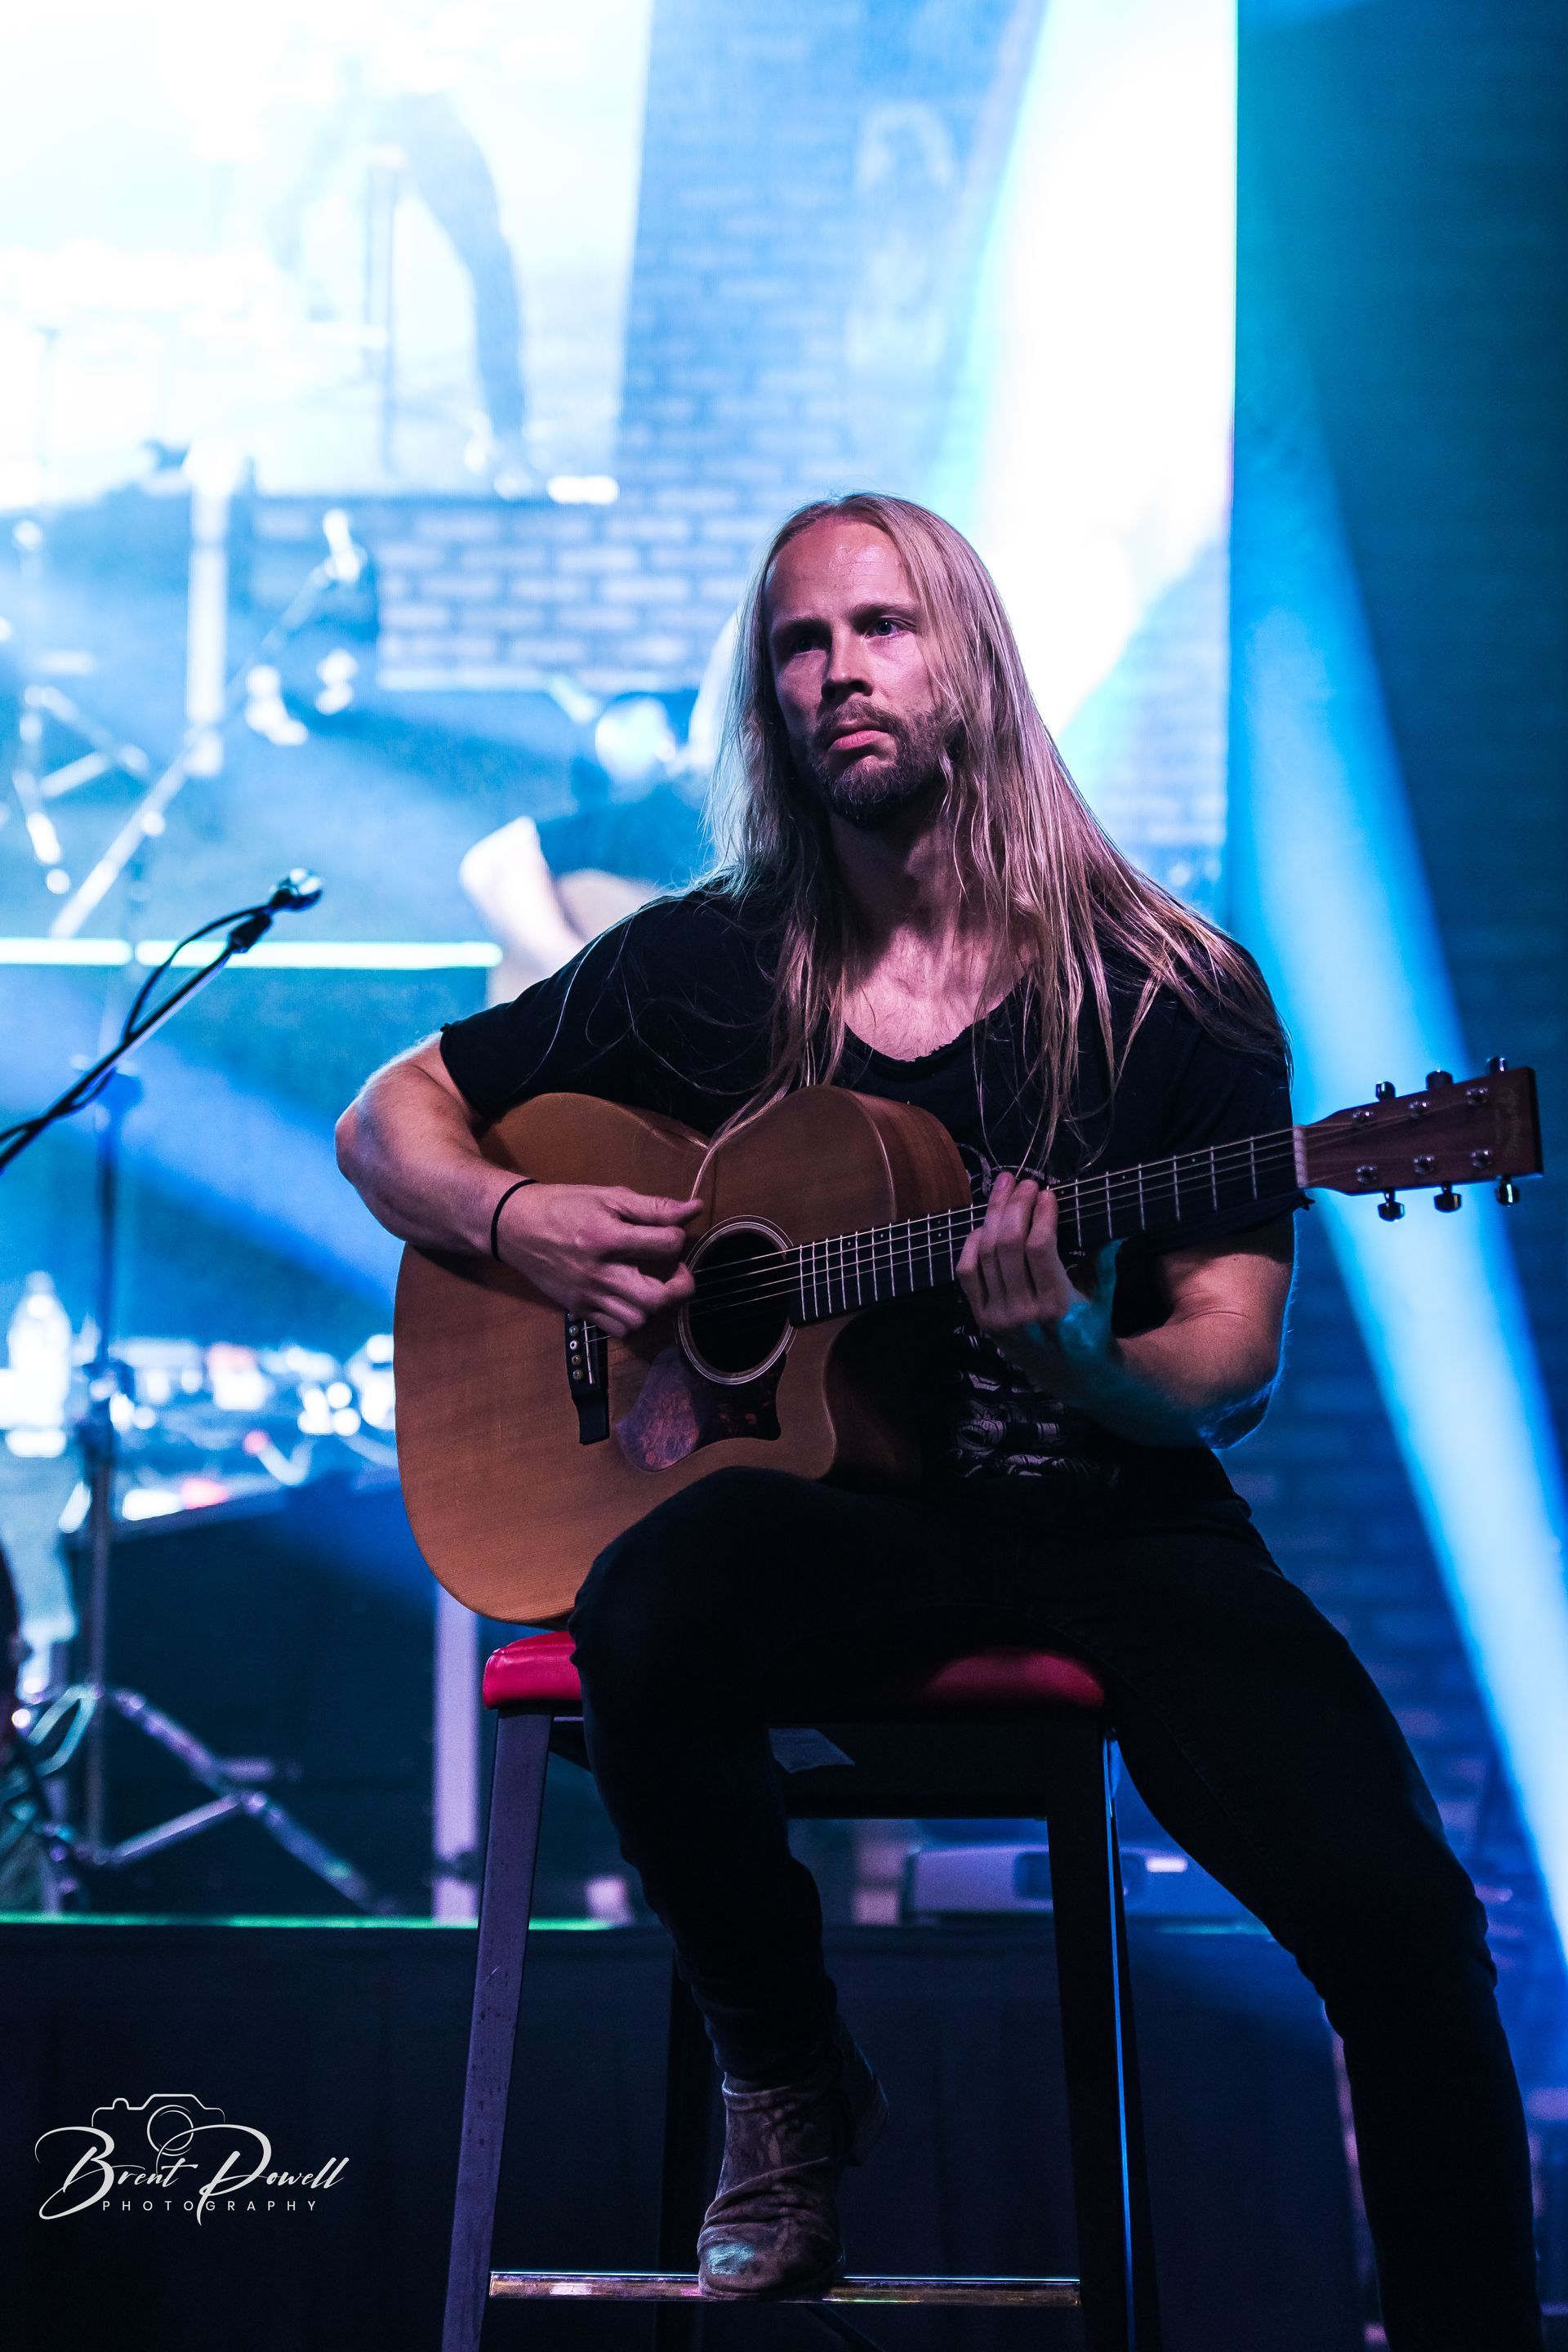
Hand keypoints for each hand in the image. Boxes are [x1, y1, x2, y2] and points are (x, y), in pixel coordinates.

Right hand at [494, 1182, 701, 1337]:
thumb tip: (693, 1209)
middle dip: (681, 1287)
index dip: (679, 1238)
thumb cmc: (564, 1206)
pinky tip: (632, 1298)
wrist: (516, 1227)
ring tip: (653, 1284)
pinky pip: (618, 1330)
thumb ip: (653, 1207)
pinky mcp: (579, 1310)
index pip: (665, 1245)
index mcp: (607, 1237)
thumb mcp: (608, 1197)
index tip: (672, 1235)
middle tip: (679, 1272)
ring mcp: (588, 1295)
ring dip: (656, 1304)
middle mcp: (598, 1272)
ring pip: (639, 1319)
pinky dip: (633, 1318)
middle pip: (657, 1298)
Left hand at [956, 1172, 1120, 1392]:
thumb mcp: (1103, 1296)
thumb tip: (1112, 1223)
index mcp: (1056, 1305)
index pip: (1039, 1247)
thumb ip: (1103, 1259)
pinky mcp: (980, 1319)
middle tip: (1024, 1182)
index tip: (1047, 1193)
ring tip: (1004, 1190)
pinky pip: (966, 1272)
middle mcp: (1022, 1312)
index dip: (1041, 1214)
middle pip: (1007, 1244)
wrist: (1068, 1374)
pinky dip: (972, 1244)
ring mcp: (996, 1316)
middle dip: (1014, 1206)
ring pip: (985, 1253)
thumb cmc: (1090, 1328)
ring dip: (993, 1216)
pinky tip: (984, 1224)